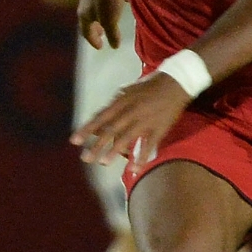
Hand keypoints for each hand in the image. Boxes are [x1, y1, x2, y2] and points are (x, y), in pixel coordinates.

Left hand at [70, 72, 190, 166]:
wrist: (177, 83)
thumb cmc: (150, 88)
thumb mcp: (129, 92)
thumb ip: (115, 106)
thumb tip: (100, 121)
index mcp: (122, 101)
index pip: (101, 117)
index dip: (88, 129)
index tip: (74, 142)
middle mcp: (132, 110)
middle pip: (111, 129)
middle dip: (97, 144)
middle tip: (85, 158)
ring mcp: (146, 120)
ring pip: (127, 137)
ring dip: (114, 150)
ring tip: (103, 162)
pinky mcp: (159, 128)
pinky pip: (149, 145)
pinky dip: (141, 157)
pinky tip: (134, 169)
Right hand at [78, 0, 127, 49]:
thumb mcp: (110, 20)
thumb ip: (112, 34)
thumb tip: (114, 46)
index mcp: (84, 14)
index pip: (85, 31)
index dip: (93, 40)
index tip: (100, 47)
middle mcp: (86, 2)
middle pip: (89, 19)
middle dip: (95, 28)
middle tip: (102, 34)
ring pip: (98, 7)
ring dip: (104, 16)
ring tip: (112, 21)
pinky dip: (114, 2)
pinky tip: (124, 1)